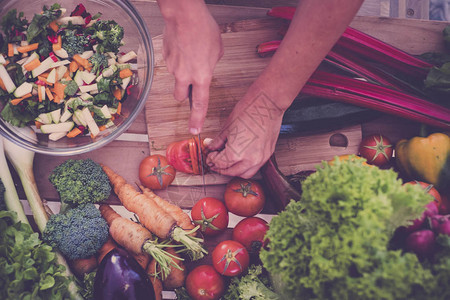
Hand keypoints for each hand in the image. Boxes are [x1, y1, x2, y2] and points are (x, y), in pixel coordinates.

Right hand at [161, 3, 222, 133]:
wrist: (184, 15)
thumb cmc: (203, 29)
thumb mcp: (217, 50)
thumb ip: (212, 64)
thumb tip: (206, 66)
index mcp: (201, 77)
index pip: (199, 105)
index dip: (197, 119)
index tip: (194, 130)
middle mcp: (184, 76)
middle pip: (180, 96)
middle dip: (184, 93)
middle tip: (190, 82)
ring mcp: (172, 67)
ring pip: (175, 77)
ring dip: (181, 71)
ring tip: (190, 53)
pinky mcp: (164, 57)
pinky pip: (171, 62)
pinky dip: (177, 57)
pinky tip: (183, 45)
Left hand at [206, 85, 283, 177]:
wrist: (267, 104)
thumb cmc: (249, 111)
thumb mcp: (227, 127)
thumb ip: (218, 141)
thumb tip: (211, 146)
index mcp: (236, 154)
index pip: (219, 164)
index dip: (212, 160)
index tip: (209, 157)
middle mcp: (249, 160)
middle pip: (231, 172)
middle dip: (221, 168)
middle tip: (215, 162)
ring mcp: (260, 158)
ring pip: (244, 174)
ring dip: (234, 171)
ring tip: (228, 163)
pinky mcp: (267, 154)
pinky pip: (255, 167)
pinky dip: (246, 166)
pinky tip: (241, 159)